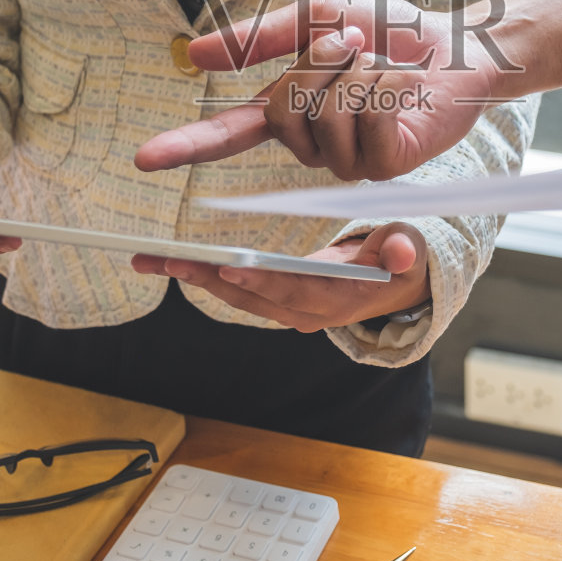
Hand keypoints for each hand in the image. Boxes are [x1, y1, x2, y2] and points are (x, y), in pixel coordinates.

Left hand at [130, 222, 429, 331]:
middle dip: (209, 277)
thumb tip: (402, 251)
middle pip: (253, 296)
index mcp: (340, 297)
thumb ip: (404, 249)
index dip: (264, 280)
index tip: (230, 266)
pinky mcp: (277, 302)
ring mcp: (290, 310)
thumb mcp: (409, 248)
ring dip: (194, 277)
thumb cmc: (400, 258)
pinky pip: (236, 292)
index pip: (296, 291)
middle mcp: (309, 312)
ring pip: (237, 297)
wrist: (395, 283)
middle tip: (168, 260)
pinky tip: (173, 263)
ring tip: (152, 259)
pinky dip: (204, 276)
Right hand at [134, 0, 503, 180]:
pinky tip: (402, 85)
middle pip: (283, 113)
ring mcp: (348, 161)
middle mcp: (313, 143)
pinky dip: (384, 87)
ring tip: (378, 60)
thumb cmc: (390, 31)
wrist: (455, 43)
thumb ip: (259, 36)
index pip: (228, 136)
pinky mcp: (385, 166)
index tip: (144, 159)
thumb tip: (192, 54)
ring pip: (324, 119)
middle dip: (318, 64)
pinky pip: (364, 125)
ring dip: (354, 72)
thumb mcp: (318, 15)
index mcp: (289, 110)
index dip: (186, 147)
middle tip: (352, 41)